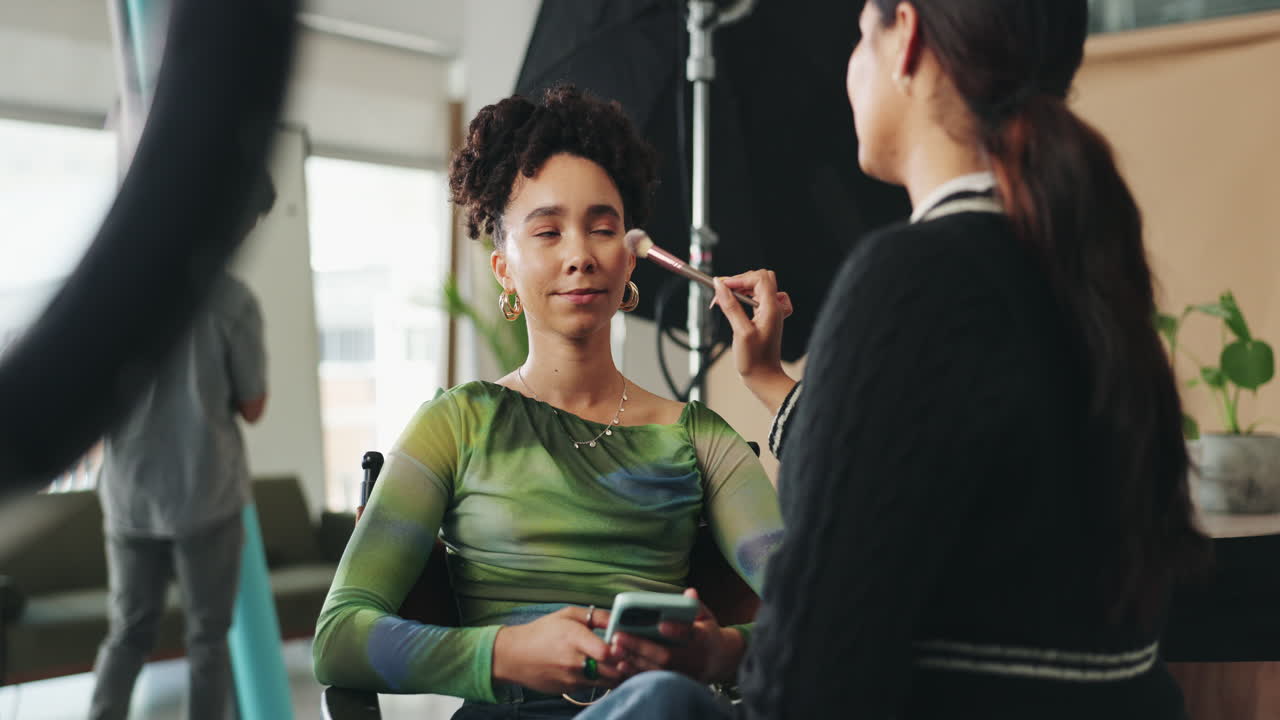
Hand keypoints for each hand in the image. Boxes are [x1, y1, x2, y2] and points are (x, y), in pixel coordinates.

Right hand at [491, 606, 622, 694]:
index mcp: (574, 638)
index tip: (623, 644)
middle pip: (611, 670)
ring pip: (606, 682)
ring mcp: (571, 679)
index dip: (620, 649)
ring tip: (615, 663)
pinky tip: (596, 670)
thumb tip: (619, 619)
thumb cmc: (541, 632)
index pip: (606, 652)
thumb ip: (596, 616)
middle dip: (623, 664)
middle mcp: (573, 661)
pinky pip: (593, 687)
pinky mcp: (569, 690)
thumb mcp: (567, 614)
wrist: (513, 656)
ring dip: (615, 674)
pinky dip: (599, 680)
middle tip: (626, 656)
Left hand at [609, 589, 744, 683]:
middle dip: (641, 646)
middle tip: (618, 636)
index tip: (661, 624)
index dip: (677, 630)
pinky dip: (636, 673)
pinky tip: (621, 663)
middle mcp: (694, 658)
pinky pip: (654, 680)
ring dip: (634, 660)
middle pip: (666, 655)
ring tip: (614, 648)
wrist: (718, 661)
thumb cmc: (706, 633)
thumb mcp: (706, 616)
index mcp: (704, 638)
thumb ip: (695, 605)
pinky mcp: (675, 683)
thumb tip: (689, 592)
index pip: (691, 634)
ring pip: (657, 670)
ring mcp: (684, 673)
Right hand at [711, 270, 796, 413]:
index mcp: (771, 308)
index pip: (759, 278)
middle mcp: (774, 307)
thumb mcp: (740, 332)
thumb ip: (731, 306)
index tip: (722, 286)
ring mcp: (771, 311)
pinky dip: (744, 297)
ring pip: (757, 287)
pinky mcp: (765, 317)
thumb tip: (720, 285)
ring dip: (739, 289)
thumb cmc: (754, 360)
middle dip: (739, 280)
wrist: (764, 378)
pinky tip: (736, 307)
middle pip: (760, 278)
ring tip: (723, 301)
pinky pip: (756, 298)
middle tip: (722, 292)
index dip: (739, 278)